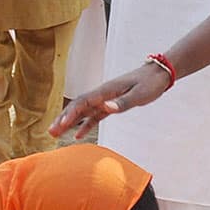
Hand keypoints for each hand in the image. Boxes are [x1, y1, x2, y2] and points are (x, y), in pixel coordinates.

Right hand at [50, 64, 170, 139]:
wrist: (159, 74)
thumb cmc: (150, 83)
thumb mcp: (139, 94)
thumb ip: (121, 102)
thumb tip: (105, 107)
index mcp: (106, 91)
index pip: (83, 102)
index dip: (70, 114)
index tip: (61, 126)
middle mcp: (102, 94)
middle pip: (78, 107)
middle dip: (63, 119)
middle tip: (50, 132)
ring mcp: (105, 99)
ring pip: (83, 112)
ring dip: (69, 122)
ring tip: (55, 133)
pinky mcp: (111, 104)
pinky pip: (94, 116)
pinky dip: (84, 125)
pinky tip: (77, 135)